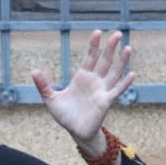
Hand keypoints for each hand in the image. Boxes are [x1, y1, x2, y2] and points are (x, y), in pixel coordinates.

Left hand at [30, 29, 134, 145]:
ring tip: (128, 47)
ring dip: (121, 61)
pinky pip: (117, 91)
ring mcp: (101, 90)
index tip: (97, 32)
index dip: (94, 45)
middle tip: (117, 33)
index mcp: (82, 77)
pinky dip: (125, 83)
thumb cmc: (65, 115)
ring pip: (114, 72)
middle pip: (105, 60)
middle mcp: (94, 81)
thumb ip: (43, 85)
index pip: (90, 57)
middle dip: (110, 47)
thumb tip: (33, 71)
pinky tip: (132, 74)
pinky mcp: (106, 102)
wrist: (74, 131)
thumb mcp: (51, 99)